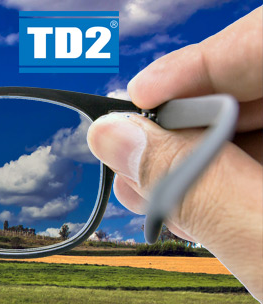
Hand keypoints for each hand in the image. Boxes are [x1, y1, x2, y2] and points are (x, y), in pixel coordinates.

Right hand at [87, 7, 261, 298]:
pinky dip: (230, 181)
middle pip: (258, 84)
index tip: (141, 92)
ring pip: (257, 124)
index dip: (201, 61)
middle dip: (189, 120)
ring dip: (200, 157)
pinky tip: (194, 204)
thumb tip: (114, 135)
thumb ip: (191, 183)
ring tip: (152, 191)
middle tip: (135, 155)